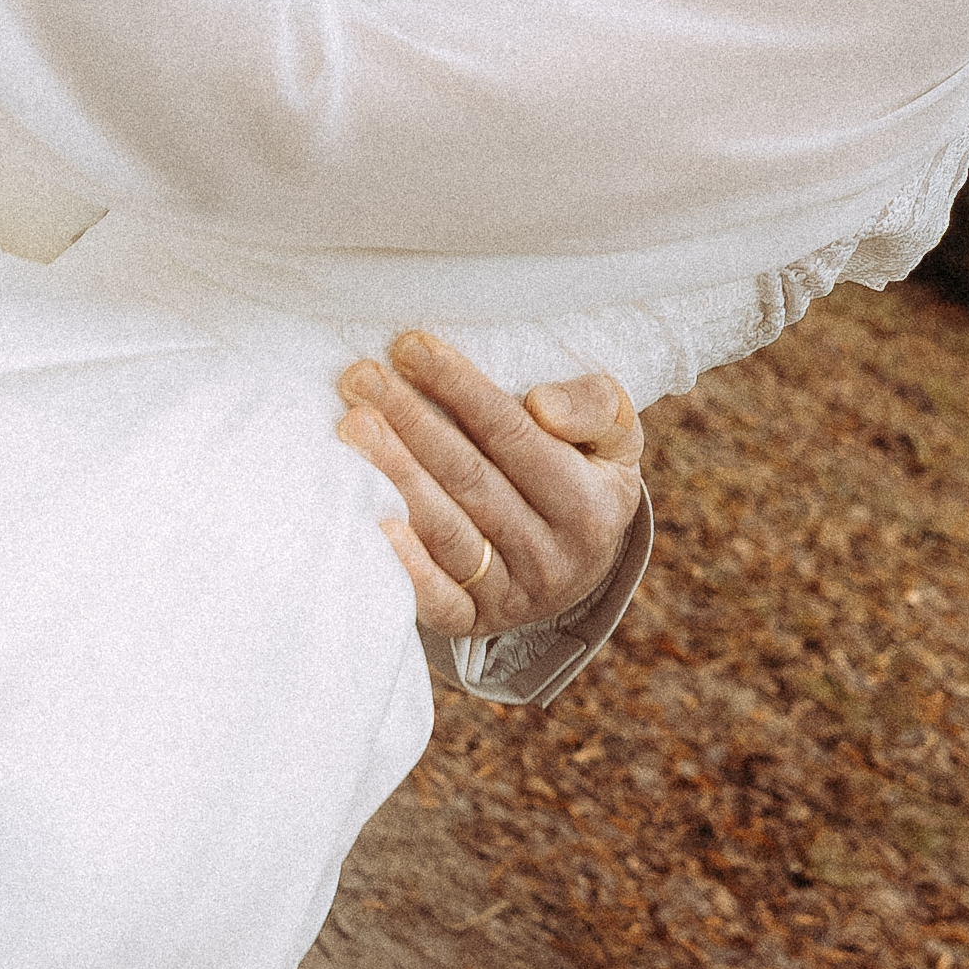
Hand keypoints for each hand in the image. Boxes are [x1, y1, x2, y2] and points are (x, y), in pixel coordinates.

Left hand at [339, 331, 645, 640]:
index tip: (411, 347)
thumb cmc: (583, 476)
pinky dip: (406, 565)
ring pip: (447, 530)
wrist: (579, 566)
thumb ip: (594, 407)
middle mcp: (552, 556)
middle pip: (469, 478)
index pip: (512, 435)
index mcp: (589, 505)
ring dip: (395, 474)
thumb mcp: (614, 438)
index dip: (459, 388)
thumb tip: (542, 405)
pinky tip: (373, 522)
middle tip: (361, 378)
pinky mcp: (472, 622)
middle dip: (411, 422)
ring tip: (354, 425)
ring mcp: (511, 594)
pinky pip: (436, 599)